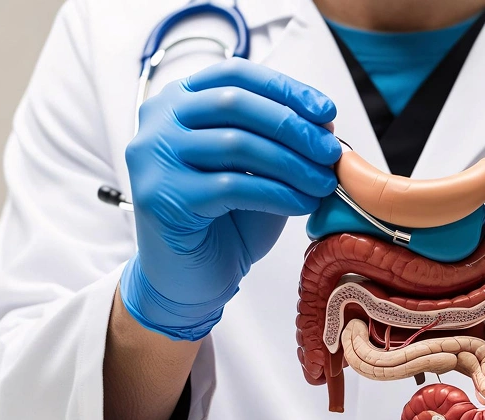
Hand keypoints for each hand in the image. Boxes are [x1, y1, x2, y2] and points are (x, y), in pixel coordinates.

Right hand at [123, 59, 341, 340]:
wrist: (192, 278)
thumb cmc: (226, 221)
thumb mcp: (260, 169)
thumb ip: (281, 140)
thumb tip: (324, 118)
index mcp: (180, 101)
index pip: (236, 75)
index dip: (285, 89)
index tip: (326, 110)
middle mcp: (158, 121)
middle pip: (235, 104)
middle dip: (293, 127)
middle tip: (330, 151)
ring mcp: (154, 158)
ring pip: (236, 144)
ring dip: (292, 163)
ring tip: (324, 183)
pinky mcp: (162, 197)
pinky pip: (233, 186)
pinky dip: (278, 193)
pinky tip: (303, 204)